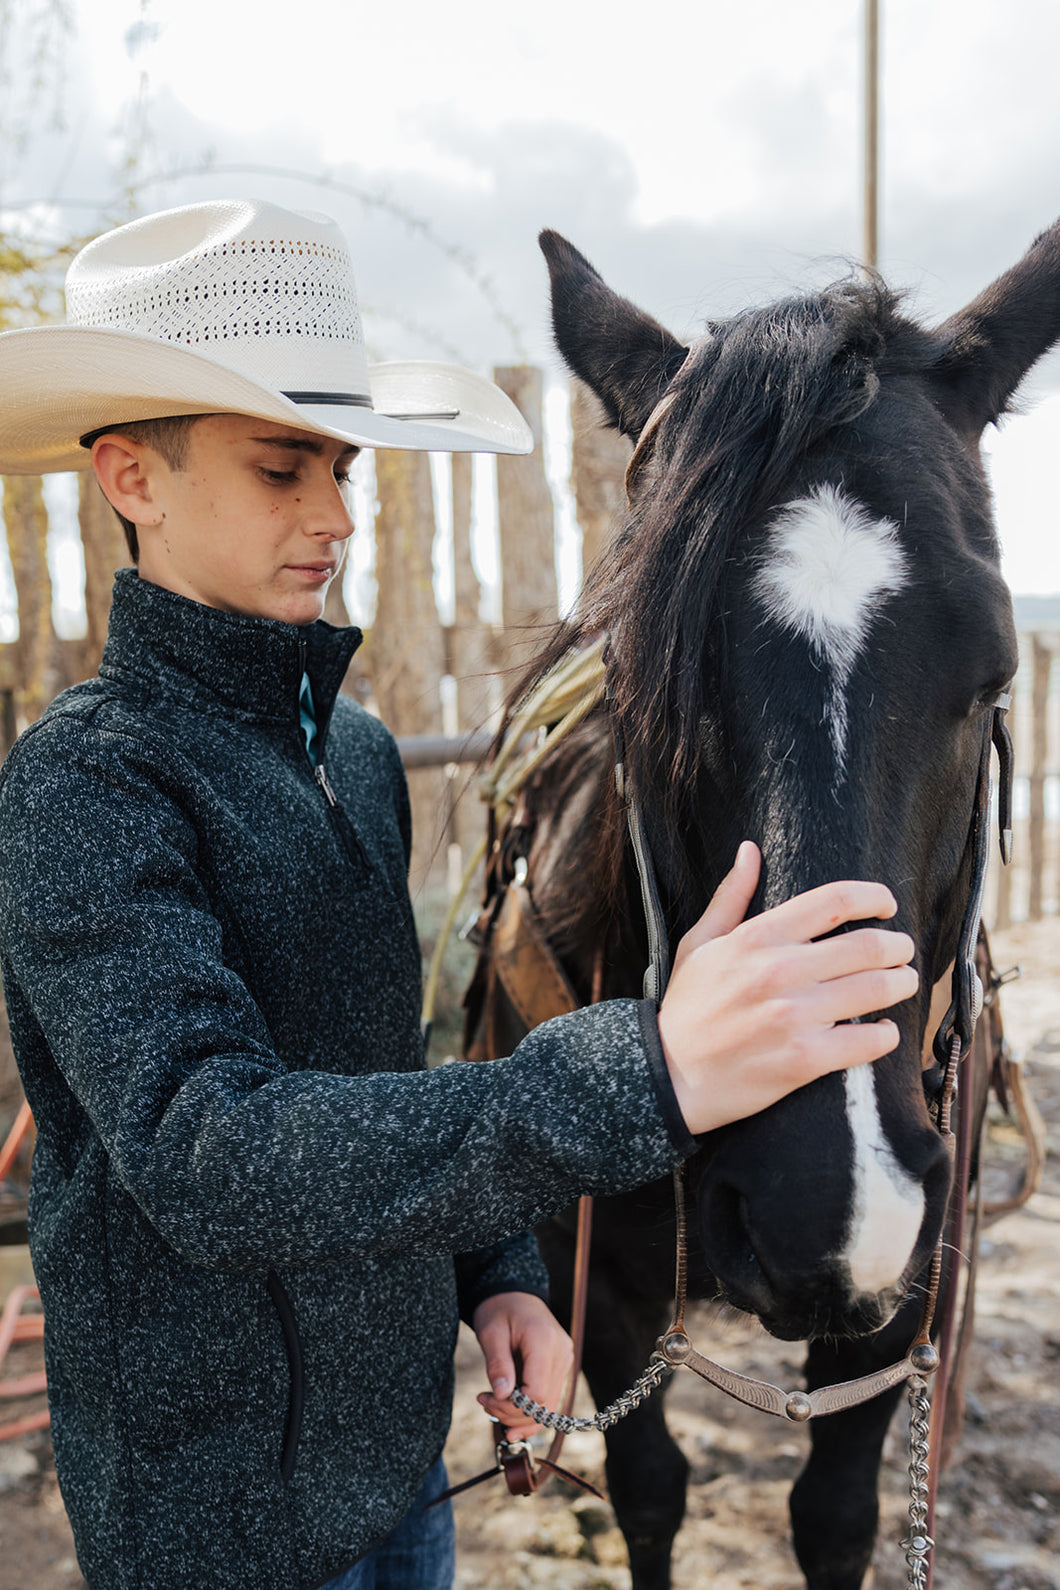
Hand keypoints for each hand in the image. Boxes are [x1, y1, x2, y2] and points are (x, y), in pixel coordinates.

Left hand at [471, 1291, 573, 1441]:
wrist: (515, 1294)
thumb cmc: (499, 1310)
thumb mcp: (491, 1333)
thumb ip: (498, 1364)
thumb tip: (502, 1396)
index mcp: (544, 1340)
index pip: (536, 1393)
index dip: (511, 1406)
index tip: (486, 1398)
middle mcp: (561, 1352)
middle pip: (543, 1404)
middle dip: (512, 1414)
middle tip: (485, 1402)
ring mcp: (565, 1360)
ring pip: (548, 1406)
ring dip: (520, 1415)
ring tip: (493, 1405)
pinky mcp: (561, 1366)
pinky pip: (549, 1398)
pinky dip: (529, 1410)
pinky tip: (509, 1414)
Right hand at [658, 841, 917, 1136]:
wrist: (669, 1075)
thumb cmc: (686, 1007)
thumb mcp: (699, 943)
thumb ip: (731, 897)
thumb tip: (749, 850)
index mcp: (758, 938)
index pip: (833, 901)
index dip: (872, 897)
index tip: (886, 905)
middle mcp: (779, 971)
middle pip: (867, 945)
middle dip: (897, 946)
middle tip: (904, 951)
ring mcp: (793, 1016)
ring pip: (875, 990)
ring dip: (901, 984)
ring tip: (904, 983)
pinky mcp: (803, 1060)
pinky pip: (866, 1041)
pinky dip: (886, 1035)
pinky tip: (884, 1031)